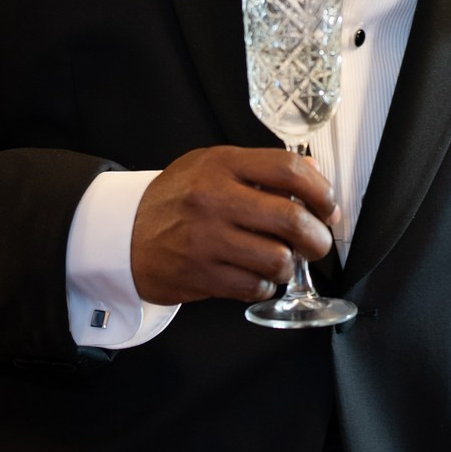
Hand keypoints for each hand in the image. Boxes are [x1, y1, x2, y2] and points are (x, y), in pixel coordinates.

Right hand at [129, 146, 336, 304]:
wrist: (122, 234)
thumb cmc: (177, 199)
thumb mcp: (212, 166)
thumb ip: (259, 168)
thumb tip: (312, 172)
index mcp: (222, 165)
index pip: (288, 169)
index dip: (321, 190)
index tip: (328, 206)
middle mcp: (215, 199)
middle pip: (291, 218)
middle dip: (317, 237)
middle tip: (317, 242)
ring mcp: (207, 239)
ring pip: (278, 259)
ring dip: (290, 265)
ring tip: (281, 260)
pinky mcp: (201, 275)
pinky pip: (255, 286)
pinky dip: (264, 285)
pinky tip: (256, 276)